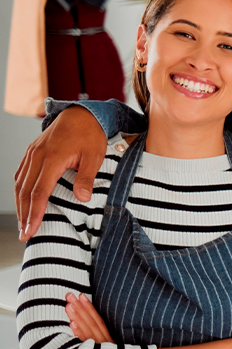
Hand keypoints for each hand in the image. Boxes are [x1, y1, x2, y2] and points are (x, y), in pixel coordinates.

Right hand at [15, 106, 106, 239]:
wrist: (81, 114)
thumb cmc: (90, 135)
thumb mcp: (95, 156)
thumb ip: (87, 177)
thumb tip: (82, 199)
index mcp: (52, 159)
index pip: (39, 192)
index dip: (34, 213)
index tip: (31, 230)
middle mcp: (37, 157)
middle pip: (25, 191)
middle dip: (23, 215)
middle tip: (24, 234)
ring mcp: (32, 154)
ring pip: (19, 183)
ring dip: (20, 204)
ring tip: (23, 223)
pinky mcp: (32, 152)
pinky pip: (21, 174)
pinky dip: (20, 190)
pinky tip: (22, 201)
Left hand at [65, 293, 112, 342]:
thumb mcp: (109, 346)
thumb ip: (99, 333)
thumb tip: (86, 316)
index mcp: (109, 338)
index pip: (99, 320)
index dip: (90, 307)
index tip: (81, 295)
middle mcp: (104, 342)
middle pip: (92, 323)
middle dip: (80, 308)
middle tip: (70, 296)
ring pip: (88, 330)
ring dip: (77, 317)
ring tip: (68, 305)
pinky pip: (83, 343)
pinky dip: (78, 332)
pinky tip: (72, 323)